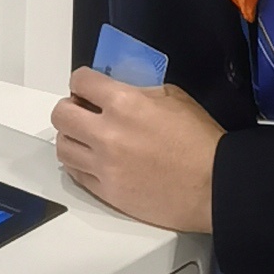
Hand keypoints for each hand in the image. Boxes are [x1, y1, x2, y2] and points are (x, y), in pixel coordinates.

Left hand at [52, 73, 220, 232]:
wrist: (213, 185)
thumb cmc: (200, 142)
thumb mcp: (173, 97)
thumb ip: (139, 90)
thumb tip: (118, 90)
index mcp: (124, 103)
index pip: (80, 81)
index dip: (81, 82)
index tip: (85, 87)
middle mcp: (107, 133)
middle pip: (61, 114)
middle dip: (70, 107)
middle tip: (81, 110)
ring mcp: (104, 165)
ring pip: (62, 146)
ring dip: (70, 137)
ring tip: (84, 137)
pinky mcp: (107, 191)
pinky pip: (75, 173)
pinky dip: (79, 163)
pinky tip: (92, 159)